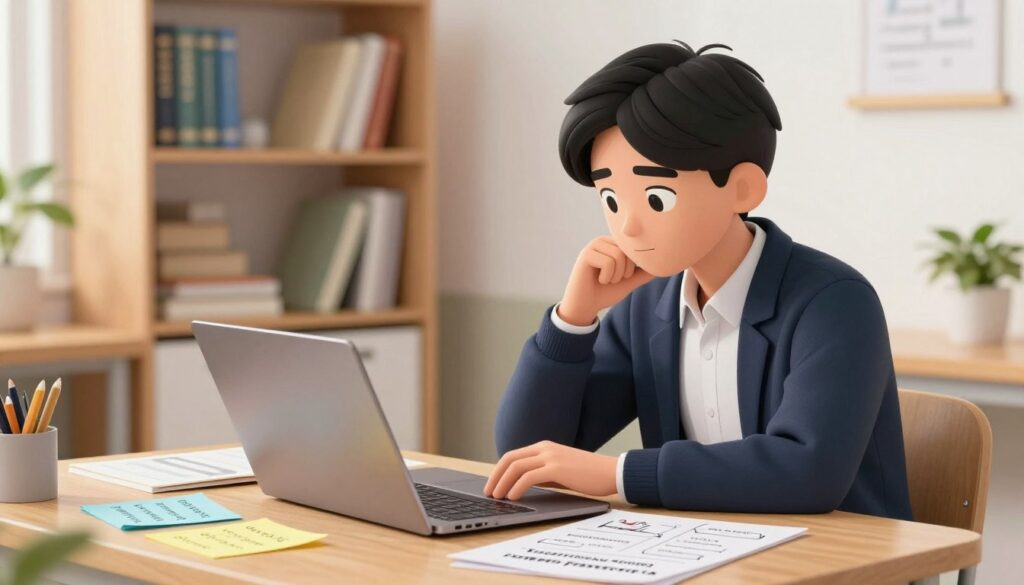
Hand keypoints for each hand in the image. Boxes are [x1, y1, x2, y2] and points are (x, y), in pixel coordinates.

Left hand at [483, 440, 618, 500]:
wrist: (610, 472)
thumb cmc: (587, 475)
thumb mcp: (560, 471)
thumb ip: (542, 474)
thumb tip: (521, 484)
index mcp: (544, 447)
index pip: (513, 455)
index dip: (499, 470)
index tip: (492, 484)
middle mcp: (545, 448)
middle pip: (510, 459)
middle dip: (495, 476)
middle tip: (488, 492)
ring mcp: (550, 456)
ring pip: (516, 467)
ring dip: (503, 482)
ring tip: (497, 497)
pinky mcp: (557, 468)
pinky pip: (529, 477)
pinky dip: (517, 486)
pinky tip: (513, 496)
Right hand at [558, 236, 653, 325]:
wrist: (585, 306)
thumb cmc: (605, 292)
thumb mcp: (629, 281)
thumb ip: (644, 272)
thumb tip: (663, 265)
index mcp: (614, 245)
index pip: (635, 249)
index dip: (633, 267)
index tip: (621, 277)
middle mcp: (603, 241)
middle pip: (628, 251)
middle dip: (625, 271)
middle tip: (612, 279)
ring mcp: (593, 246)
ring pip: (618, 256)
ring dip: (616, 275)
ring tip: (605, 280)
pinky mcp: (586, 254)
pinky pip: (608, 263)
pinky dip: (607, 277)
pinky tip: (598, 280)